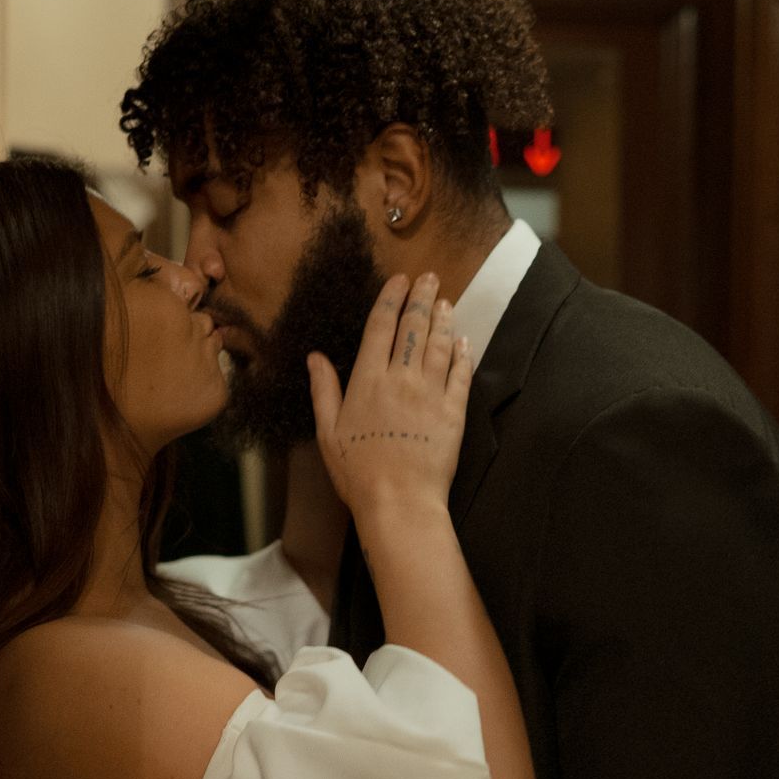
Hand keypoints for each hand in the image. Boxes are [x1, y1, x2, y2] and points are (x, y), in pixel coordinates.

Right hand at [308, 273, 471, 526]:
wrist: (399, 501)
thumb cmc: (358, 472)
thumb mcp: (328, 431)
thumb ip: (324, 390)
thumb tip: (314, 357)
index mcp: (368, 380)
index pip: (380, 327)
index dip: (390, 299)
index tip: (399, 280)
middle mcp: (401, 379)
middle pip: (413, 328)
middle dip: (421, 298)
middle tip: (428, 277)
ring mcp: (431, 393)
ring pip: (439, 345)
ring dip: (443, 319)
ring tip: (444, 301)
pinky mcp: (454, 412)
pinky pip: (461, 374)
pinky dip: (463, 354)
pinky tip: (463, 341)